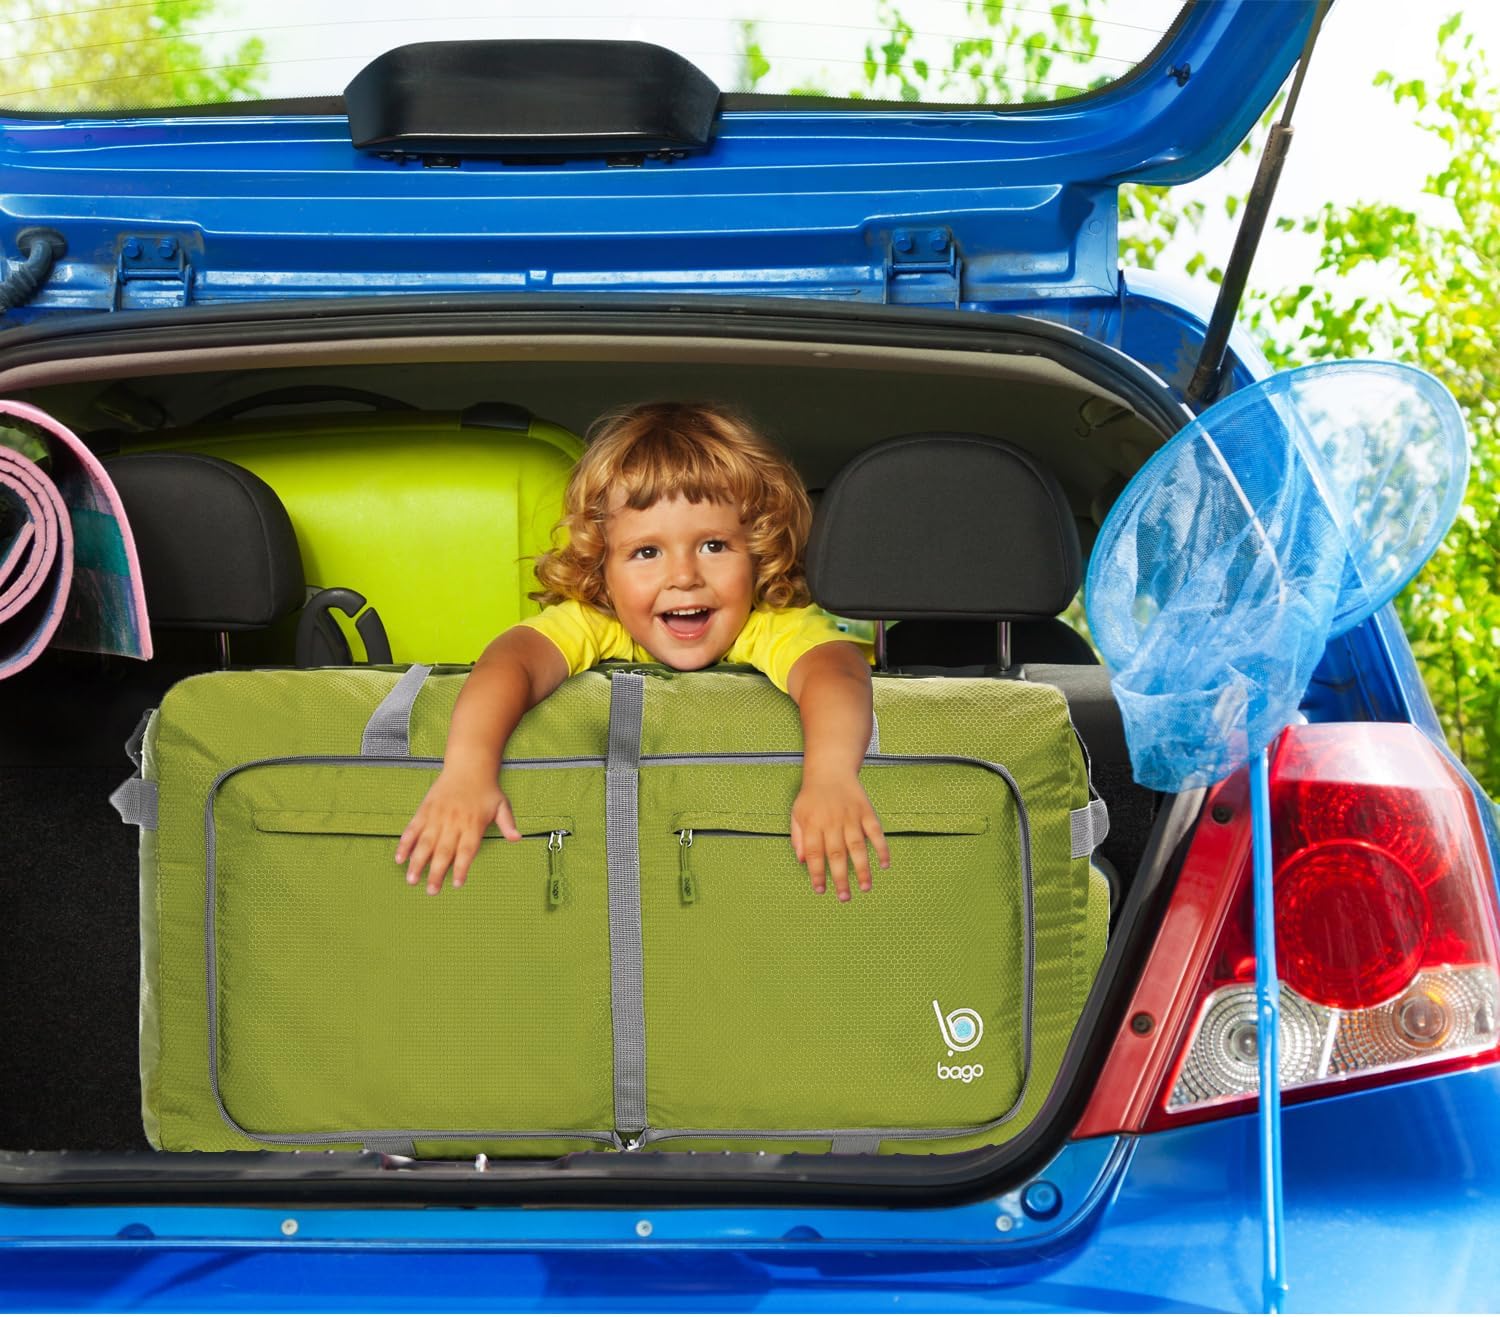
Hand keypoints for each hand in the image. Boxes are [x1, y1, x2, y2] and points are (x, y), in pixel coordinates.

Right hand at [395, 768, 520, 893]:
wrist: (468, 766)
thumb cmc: (486, 789)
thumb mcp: (502, 805)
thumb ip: (507, 824)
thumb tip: (517, 838)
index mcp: (473, 824)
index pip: (467, 850)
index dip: (461, 867)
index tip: (457, 883)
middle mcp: (454, 822)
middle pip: (444, 851)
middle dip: (436, 873)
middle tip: (432, 891)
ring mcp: (437, 816)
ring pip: (425, 843)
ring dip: (417, 862)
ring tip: (412, 880)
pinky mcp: (425, 810)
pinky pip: (413, 829)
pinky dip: (405, 843)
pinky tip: (399, 858)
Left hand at [790, 772, 889, 901]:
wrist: (831, 770)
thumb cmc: (812, 796)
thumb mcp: (797, 813)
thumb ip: (798, 838)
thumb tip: (802, 861)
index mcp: (813, 823)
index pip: (814, 853)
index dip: (817, 873)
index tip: (820, 890)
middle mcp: (833, 821)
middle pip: (837, 854)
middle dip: (840, 878)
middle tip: (844, 898)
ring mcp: (851, 817)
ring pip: (858, 846)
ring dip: (862, 869)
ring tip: (865, 888)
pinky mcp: (866, 812)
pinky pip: (876, 832)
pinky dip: (881, 848)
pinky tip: (884, 865)